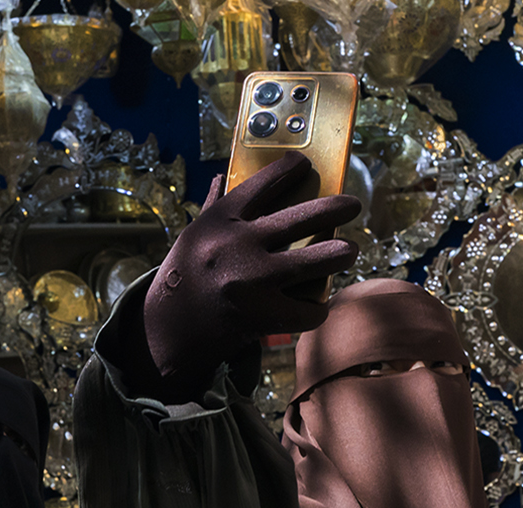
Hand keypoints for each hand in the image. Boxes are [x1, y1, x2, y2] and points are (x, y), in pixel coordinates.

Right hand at [141, 152, 360, 396]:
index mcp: (222, 219)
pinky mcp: (261, 314)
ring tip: (349, 251)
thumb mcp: (193, 235)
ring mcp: (252, 279)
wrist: (169, 328)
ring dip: (341, 254)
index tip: (306, 164)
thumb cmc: (184, 276)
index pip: (265, 182)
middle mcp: (238, 243)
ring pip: (315, 260)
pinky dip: (317, 310)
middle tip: (354, 205)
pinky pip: (307, 310)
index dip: (292, 168)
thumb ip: (214, 207)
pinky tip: (317, 307)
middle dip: (337, 208)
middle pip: (303, 217)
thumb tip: (222, 177)